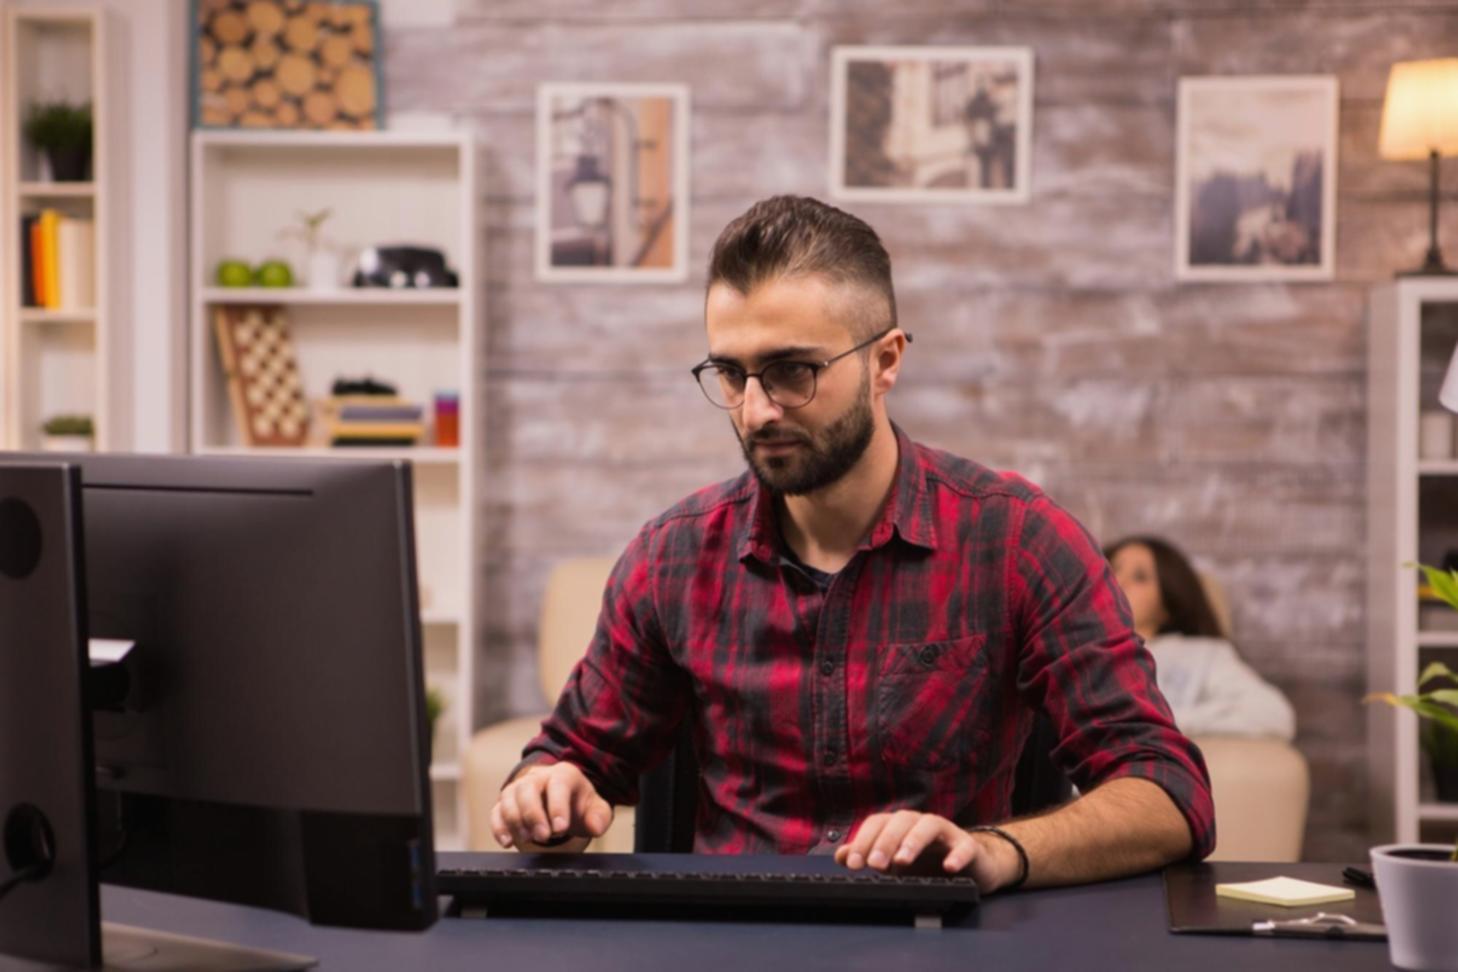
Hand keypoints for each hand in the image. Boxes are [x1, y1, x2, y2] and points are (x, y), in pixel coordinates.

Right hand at [490, 761, 613, 850]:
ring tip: (527, 839)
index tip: (560, 828)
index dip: (558, 807)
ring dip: (515, 820)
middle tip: (543, 837)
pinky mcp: (505, 803)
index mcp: (563, 775)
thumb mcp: (595, 808)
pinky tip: (507, 842)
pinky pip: (496, 811)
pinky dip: (498, 827)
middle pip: (528, 789)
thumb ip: (599, 817)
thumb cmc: (577, 803)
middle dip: (533, 815)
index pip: (558, 785)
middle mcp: (538, 777)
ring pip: (508, 797)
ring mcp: (519, 788)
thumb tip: (595, 826)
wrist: (560, 799)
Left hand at [833, 810, 1018, 891]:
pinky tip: (949, 867)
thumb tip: (841, 855)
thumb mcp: (894, 863)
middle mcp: (920, 823)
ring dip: (913, 841)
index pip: (877, 823)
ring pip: (929, 825)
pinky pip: (964, 845)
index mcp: (900, 826)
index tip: (853, 865)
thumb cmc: (929, 862)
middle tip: (874, 864)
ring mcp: (946, 833)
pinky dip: (957, 855)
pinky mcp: (969, 846)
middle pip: (900, 821)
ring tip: (902, 861)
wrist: (971, 866)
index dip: (863, 841)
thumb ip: (869, 856)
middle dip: (885, 842)